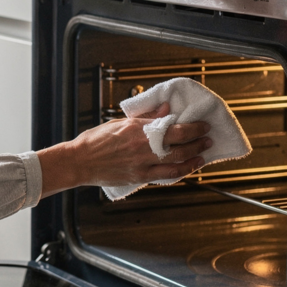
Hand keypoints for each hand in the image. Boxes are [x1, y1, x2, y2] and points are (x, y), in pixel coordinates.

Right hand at [36, 102, 212, 198]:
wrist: (79, 161)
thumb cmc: (95, 140)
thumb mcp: (121, 123)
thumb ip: (146, 117)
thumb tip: (165, 109)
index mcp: (139, 129)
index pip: (175, 128)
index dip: (193, 128)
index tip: (202, 125)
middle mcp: (144, 146)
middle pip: (180, 145)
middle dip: (198, 142)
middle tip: (207, 139)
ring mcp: (142, 163)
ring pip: (177, 163)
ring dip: (194, 159)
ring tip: (202, 156)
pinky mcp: (139, 177)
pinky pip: (166, 176)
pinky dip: (180, 172)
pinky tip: (187, 168)